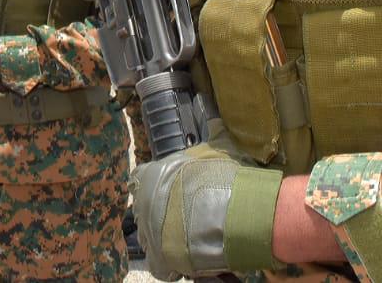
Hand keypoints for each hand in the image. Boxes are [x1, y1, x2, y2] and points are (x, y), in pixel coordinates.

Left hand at [131, 146, 281, 279]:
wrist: (240, 211)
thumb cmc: (227, 179)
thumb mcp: (216, 149)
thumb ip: (207, 138)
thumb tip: (213, 117)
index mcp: (152, 174)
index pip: (141, 178)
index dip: (157, 186)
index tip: (173, 194)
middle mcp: (144, 201)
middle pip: (145, 209)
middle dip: (163, 214)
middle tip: (189, 218)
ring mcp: (149, 230)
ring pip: (151, 237)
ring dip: (167, 238)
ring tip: (192, 238)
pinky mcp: (159, 257)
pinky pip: (160, 264)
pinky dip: (173, 263)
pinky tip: (192, 257)